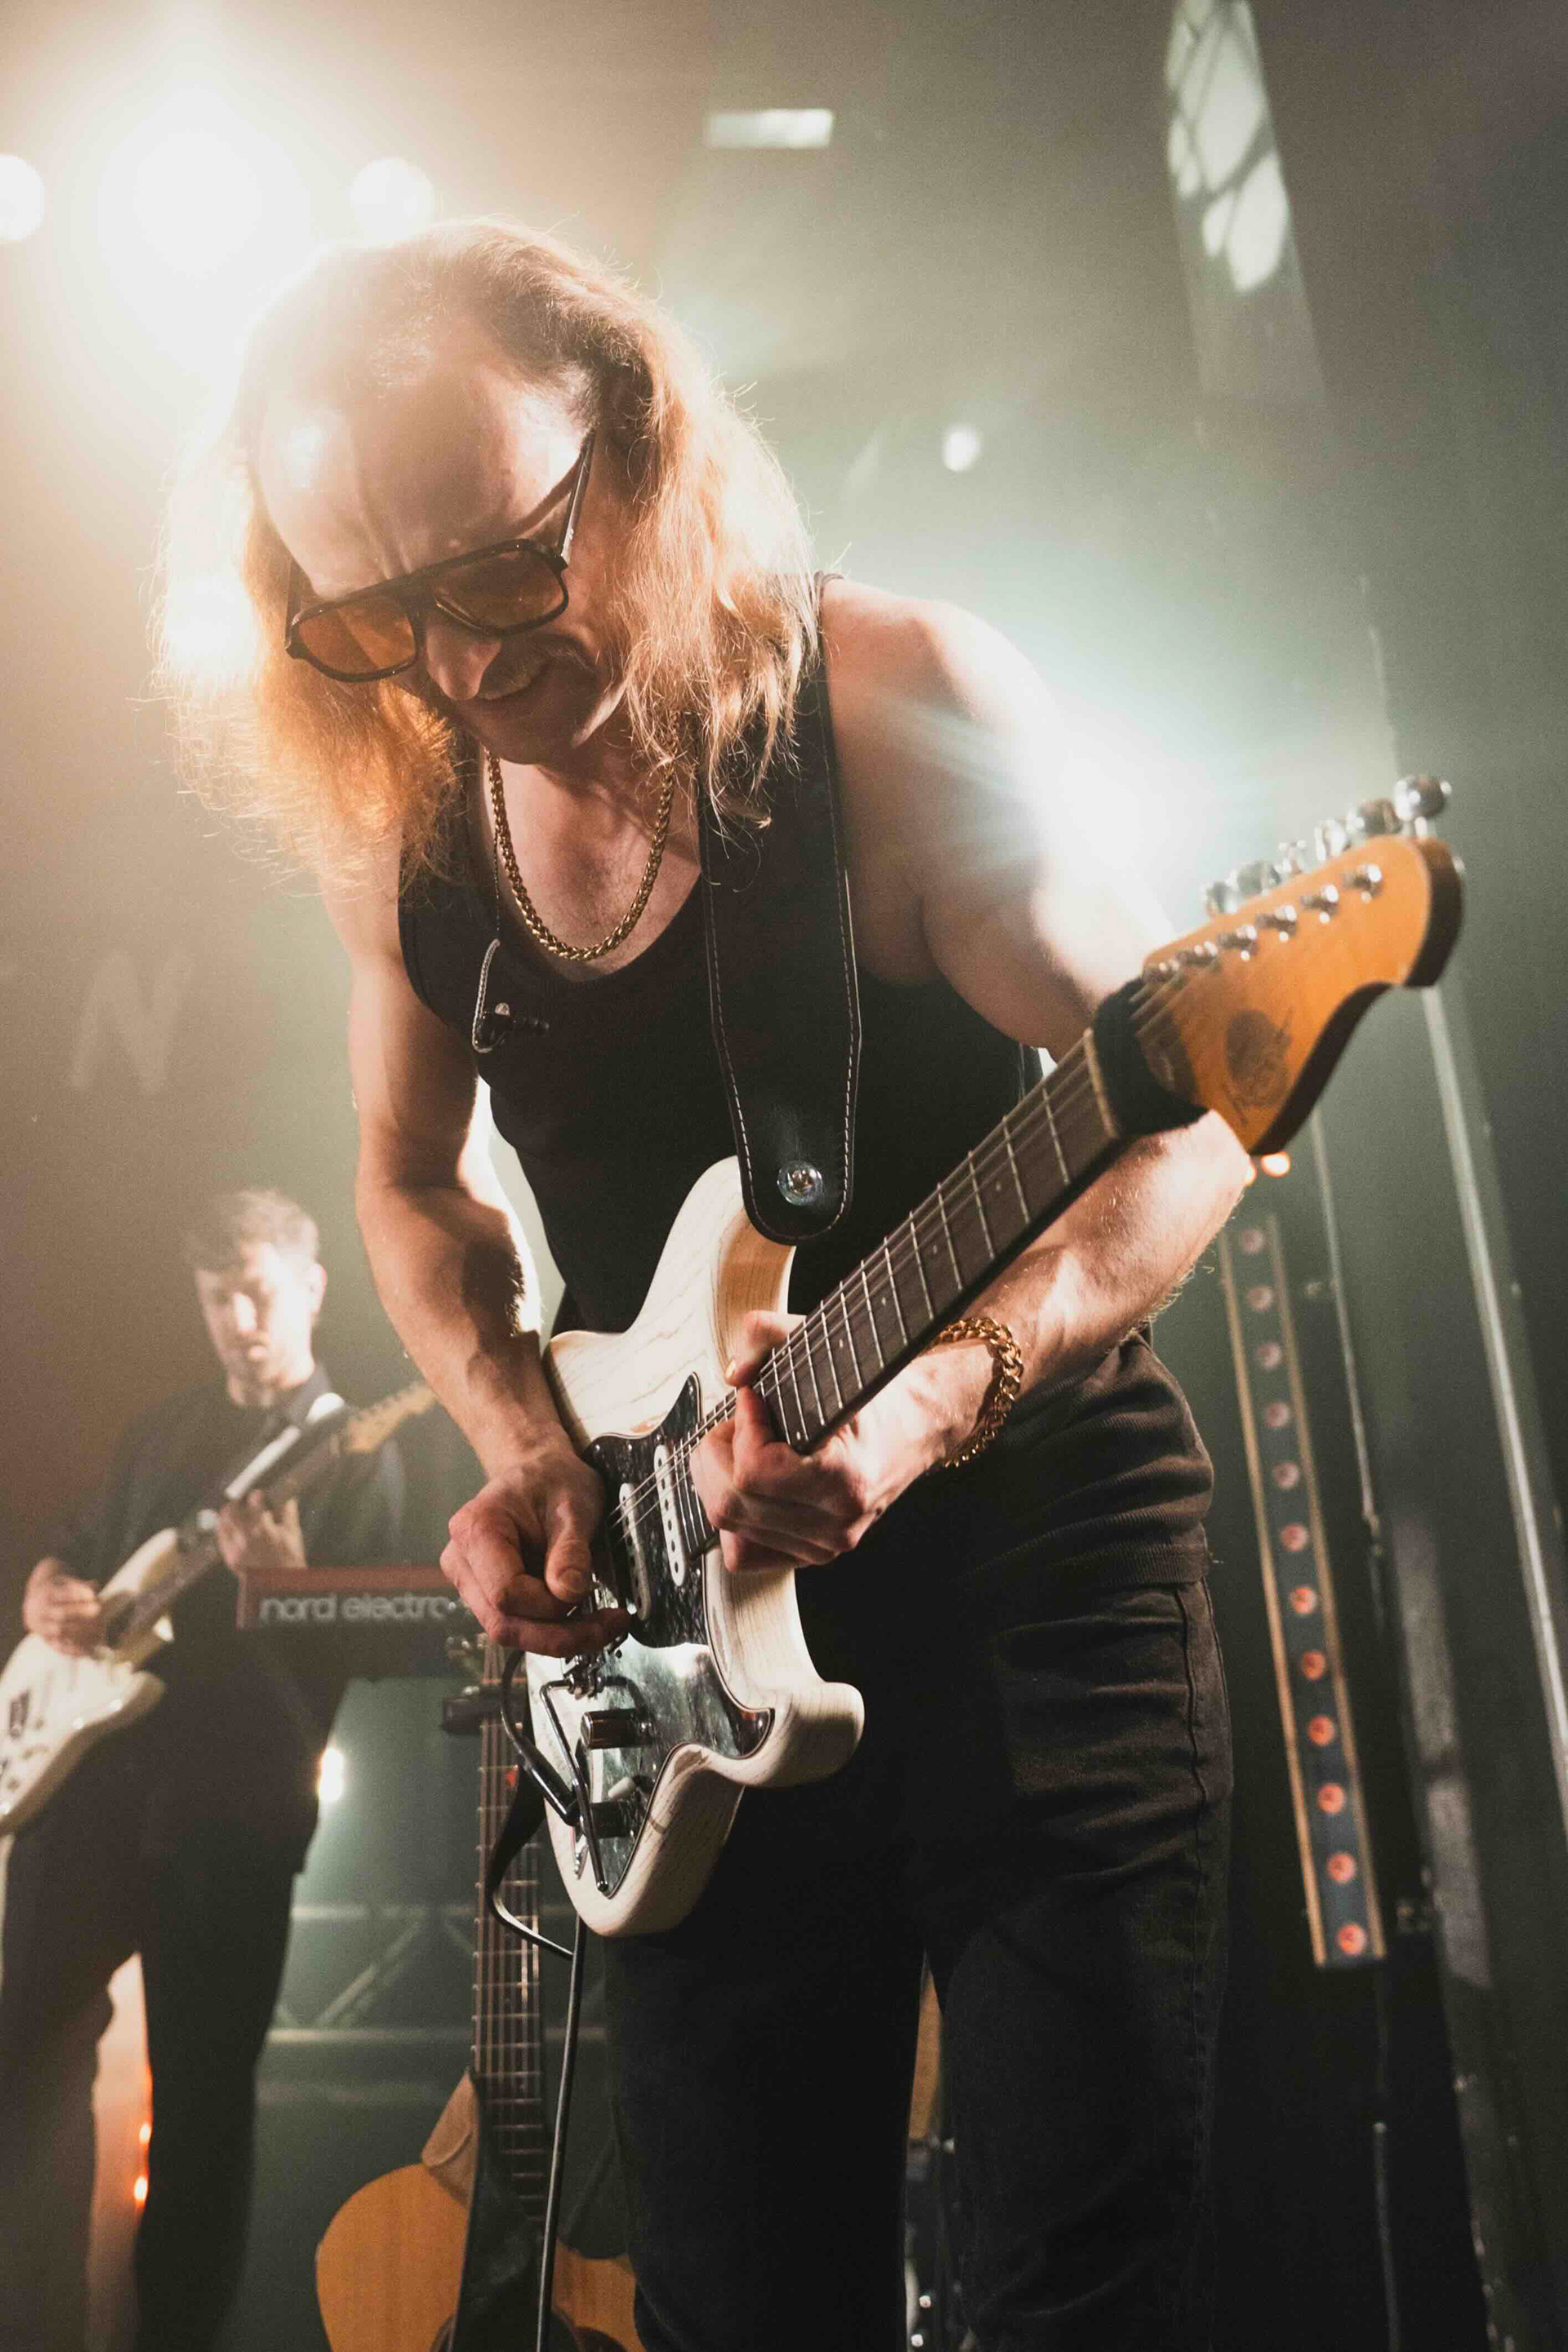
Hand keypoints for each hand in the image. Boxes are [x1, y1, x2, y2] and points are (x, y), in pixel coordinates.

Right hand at [23, 1558, 105, 1654]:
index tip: (93, 1595)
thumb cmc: (57, 1589)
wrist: (34, 1603)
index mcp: (45, 1593)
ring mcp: (41, 1627)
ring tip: (99, 1630)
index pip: (62, 1594)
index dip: (78, 1594)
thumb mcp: (64, 1582)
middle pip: (61, 1613)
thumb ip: (79, 1585)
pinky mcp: (45, 1640)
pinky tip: (90, 1649)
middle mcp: (40, 1611)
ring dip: (82, 1632)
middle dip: (81, 1612)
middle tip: (99, 1610)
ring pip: (60, 1631)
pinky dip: (75, 1649)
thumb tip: (94, 1587)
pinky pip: (59, 1647)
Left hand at [216, 1494, 307, 1573]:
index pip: (255, 1502)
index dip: (256, 1495)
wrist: (279, 1585)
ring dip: (228, 1515)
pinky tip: (231, 1527)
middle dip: (236, 1502)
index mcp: (265, 1530)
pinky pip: (221, 1538)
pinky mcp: (229, 1558)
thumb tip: (289, 1499)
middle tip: (241, 1500)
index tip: (258, 1494)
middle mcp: (247, 1538)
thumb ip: (289, 1515)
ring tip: (234, 1512)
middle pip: (232, 1510)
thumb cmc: (289, 1560)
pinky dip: (225, 1529)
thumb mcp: (294, 1535)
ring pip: (223, 1523)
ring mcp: (236, 1549)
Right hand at [442, 1433, 628, 1656]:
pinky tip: (582, 1619)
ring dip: (557, 1638)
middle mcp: (462, 1560)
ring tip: (601, 1625)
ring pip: (508, 1631)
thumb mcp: (574, 1507)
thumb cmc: (554, 1481)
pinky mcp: (485, 1594)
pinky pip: (515, 1625)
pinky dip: (551, 1630)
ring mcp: (470, 1581)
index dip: (548, 1606)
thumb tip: (569, 1594)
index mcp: (476, 1529)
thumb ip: (570, 1550)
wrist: (540, 1473)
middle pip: (503, 1623)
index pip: (506, 1593)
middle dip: (558, 1635)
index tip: (584, 1592)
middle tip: (608, 1627)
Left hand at [691, 1311, 971, 1576]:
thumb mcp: (828, 1346)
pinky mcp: (815, 1553)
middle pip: (730, 1504)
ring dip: (719, 1480)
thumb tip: (732, 1373)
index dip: (739, 1428)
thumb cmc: (878, 1389)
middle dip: (717, 1454)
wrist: (922, 1423)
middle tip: (739, 1422)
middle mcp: (836, 1523)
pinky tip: (747, 1482)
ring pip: (729, 1527)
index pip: (753, 1472)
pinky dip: (733, 1516)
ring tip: (744, 1448)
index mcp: (844, 1479)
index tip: (752, 1398)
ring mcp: (826, 1544)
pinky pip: (743, 1553)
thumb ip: (769, 1335)